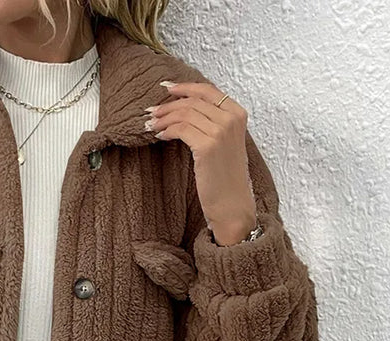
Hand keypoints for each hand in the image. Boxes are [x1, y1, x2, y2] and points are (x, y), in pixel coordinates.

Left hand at [144, 81, 257, 244]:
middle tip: (151, 111)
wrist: (232, 204)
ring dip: (164, 118)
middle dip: (168, 104)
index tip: (167, 88)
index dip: (185, 87)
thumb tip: (184, 109)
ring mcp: (221, 131)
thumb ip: (213, 123)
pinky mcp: (207, 146)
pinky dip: (167, 130)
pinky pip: (181, 129)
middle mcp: (231, 119)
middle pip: (193, 101)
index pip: (207, 90)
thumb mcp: (224, 143)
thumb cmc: (225, 178)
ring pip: (185, 113)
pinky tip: (160, 136)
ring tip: (151, 124)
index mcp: (238, 113)